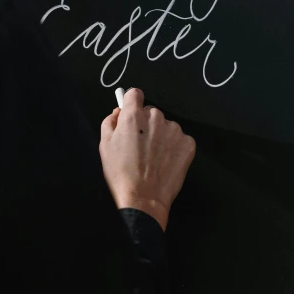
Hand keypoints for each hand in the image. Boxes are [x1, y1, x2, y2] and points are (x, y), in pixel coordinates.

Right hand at [99, 88, 195, 230]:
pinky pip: (179, 139)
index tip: (131, 114)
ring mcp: (175, 130)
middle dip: (145, 124)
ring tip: (152, 158)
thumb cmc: (120, 173)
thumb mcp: (105, 145)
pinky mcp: (188, 143)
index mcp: (134, 115)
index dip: (131, 103)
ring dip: (161, 136)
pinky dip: (174, 148)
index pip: (135, 94)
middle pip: (150, 112)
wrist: (143, 198)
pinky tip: (165, 162)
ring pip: (165, 126)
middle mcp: (156, 117)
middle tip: (139, 146)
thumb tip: (119, 112)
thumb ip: (111, 121)